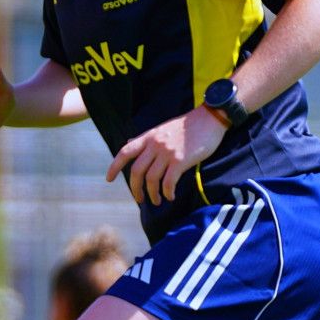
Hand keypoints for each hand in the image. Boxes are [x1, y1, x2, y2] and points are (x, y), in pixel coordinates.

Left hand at [105, 107, 226, 205]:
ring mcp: (167, 153)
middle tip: (140, 199)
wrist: (210, 119)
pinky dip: (167, 192)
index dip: (114, 166)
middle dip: (135, 189)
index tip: (109, 179)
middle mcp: (155, 145)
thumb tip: (130, 142)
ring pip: (151, 179)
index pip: (125, 152)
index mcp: (149, 137)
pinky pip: (168, 182)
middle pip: (136, 171)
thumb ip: (146, 138)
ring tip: (157, 201)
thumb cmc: (187, 126)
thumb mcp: (162, 128)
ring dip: (152, 194)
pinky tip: (170, 196)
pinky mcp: (181, 160)